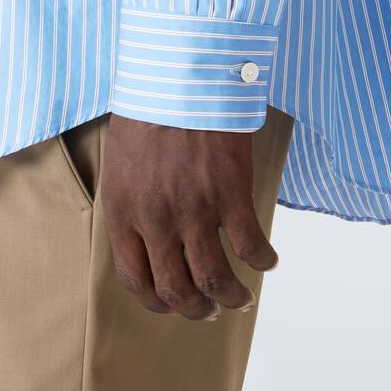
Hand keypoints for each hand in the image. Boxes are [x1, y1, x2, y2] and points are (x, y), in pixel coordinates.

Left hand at [101, 114, 277, 320]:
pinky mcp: (230, 195)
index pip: (135, 280)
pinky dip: (263, 261)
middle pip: (176, 290)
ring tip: (241, 299)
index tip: (171, 303)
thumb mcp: (122, 166)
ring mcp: (194, 211)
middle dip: (194, 310)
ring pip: (214, 279)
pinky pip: (251, 246)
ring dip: (230, 297)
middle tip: (209, 312)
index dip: (156, 302)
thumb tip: (148, 238)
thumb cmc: (148, 115)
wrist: (179, 79)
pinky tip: (268, 261)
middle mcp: (156, 221)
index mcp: (123, 214)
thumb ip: (132, 205)